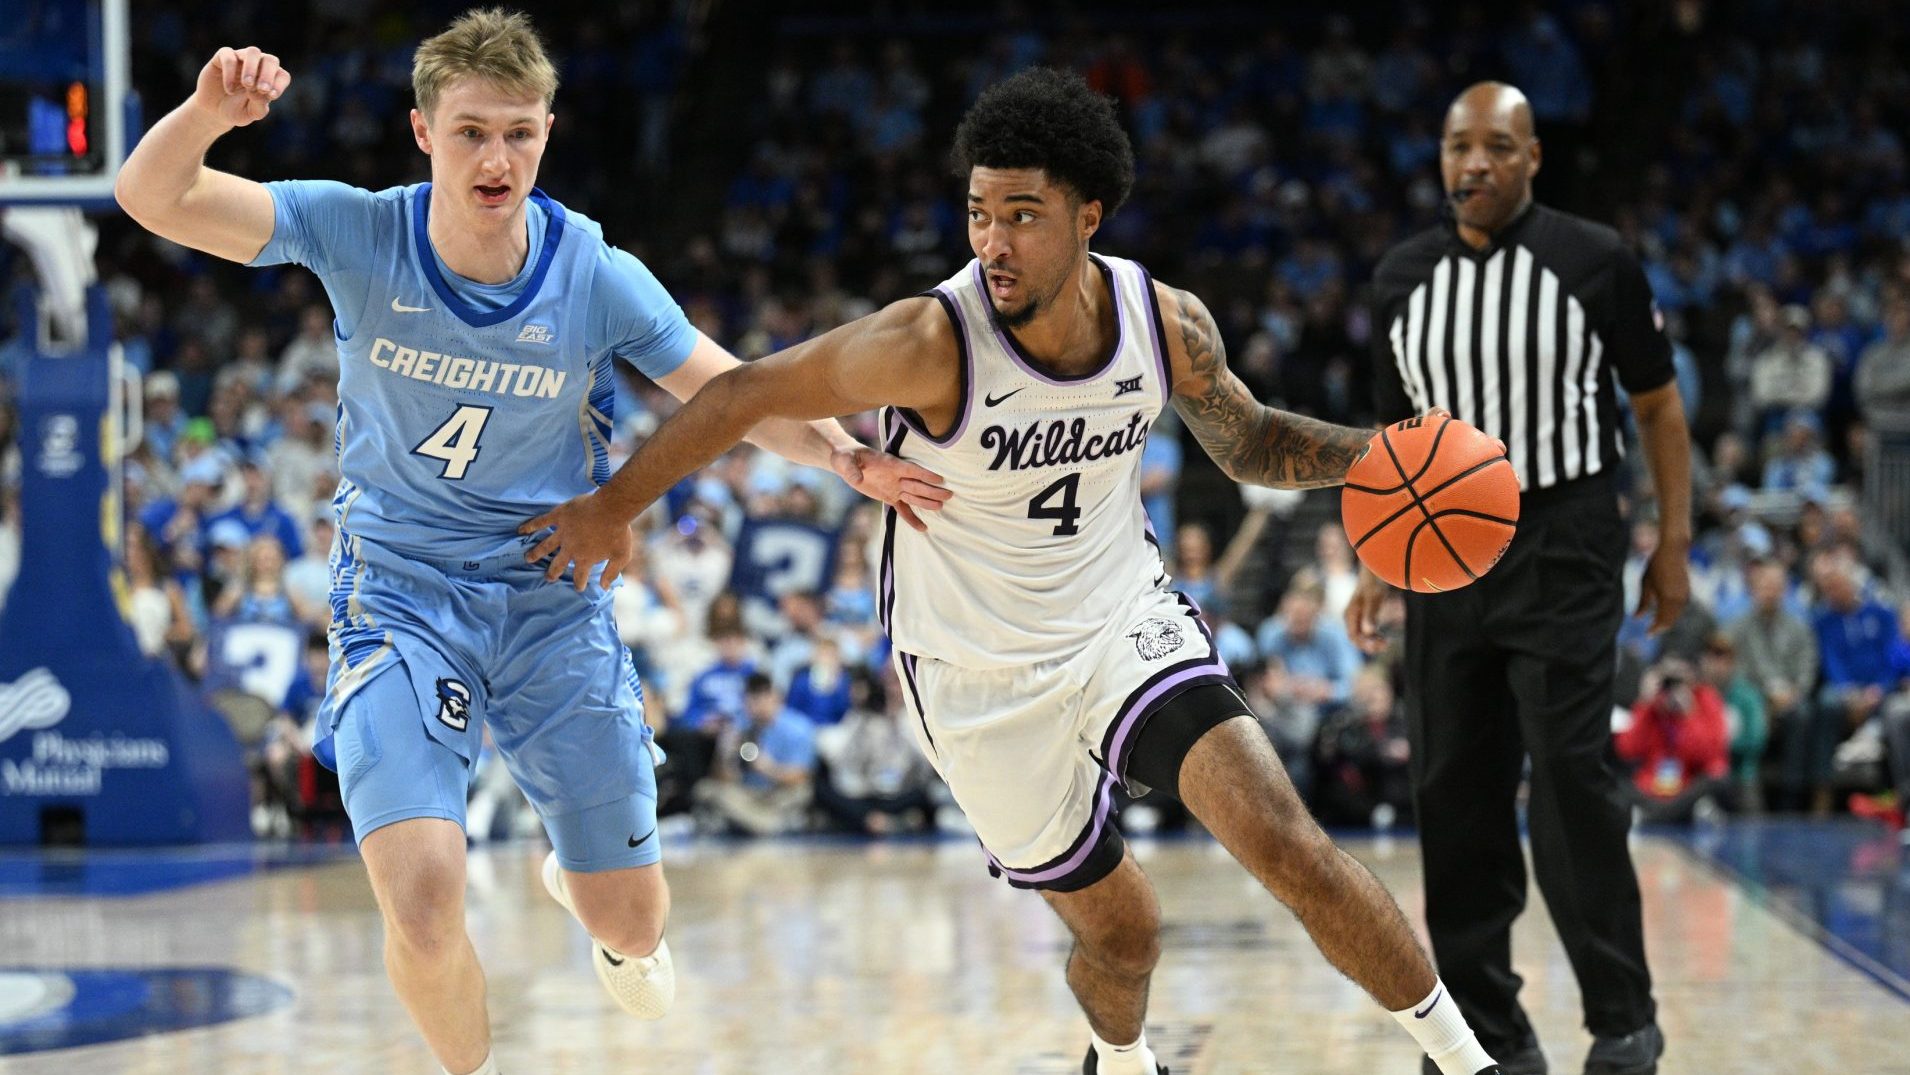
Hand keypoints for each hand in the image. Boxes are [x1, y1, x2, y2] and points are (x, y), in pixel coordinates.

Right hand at [194, 46, 289, 127]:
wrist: (213, 110)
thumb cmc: (237, 110)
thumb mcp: (251, 113)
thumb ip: (260, 105)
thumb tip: (261, 92)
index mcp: (269, 79)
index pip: (282, 75)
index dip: (280, 84)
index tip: (272, 96)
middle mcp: (258, 65)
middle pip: (271, 60)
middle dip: (268, 74)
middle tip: (261, 89)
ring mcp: (241, 59)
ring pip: (253, 52)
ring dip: (253, 68)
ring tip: (248, 85)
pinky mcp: (222, 57)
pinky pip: (229, 56)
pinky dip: (230, 73)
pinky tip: (230, 89)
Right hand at [520, 491, 634, 591]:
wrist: (612, 509)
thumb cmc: (619, 533)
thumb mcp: (621, 556)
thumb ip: (611, 573)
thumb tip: (604, 588)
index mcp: (585, 559)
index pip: (580, 575)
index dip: (579, 582)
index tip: (579, 587)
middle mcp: (570, 549)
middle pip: (558, 564)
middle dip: (553, 573)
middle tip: (549, 578)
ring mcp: (562, 533)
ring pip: (545, 546)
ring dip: (536, 553)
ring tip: (528, 558)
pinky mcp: (559, 516)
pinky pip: (541, 522)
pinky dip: (530, 526)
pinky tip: (521, 530)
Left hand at [831, 446, 950, 531]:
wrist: (847, 462)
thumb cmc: (848, 457)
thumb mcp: (846, 461)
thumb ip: (852, 470)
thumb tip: (857, 479)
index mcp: (889, 465)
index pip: (910, 470)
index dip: (924, 474)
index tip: (939, 479)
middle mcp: (896, 477)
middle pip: (917, 484)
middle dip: (932, 490)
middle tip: (949, 495)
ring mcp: (894, 487)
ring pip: (914, 496)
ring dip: (927, 502)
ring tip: (941, 507)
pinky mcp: (890, 497)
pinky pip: (903, 509)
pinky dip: (912, 519)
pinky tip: (922, 528)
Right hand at [1345, 565, 1392, 653]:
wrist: (1374, 572)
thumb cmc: (1374, 584)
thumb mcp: (1373, 599)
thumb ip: (1370, 615)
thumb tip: (1368, 631)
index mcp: (1350, 615)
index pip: (1354, 636)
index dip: (1366, 644)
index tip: (1381, 644)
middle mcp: (1351, 618)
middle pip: (1356, 638)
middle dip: (1369, 644)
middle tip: (1386, 645)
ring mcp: (1356, 618)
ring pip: (1362, 636)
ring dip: (1372, 642)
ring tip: (1386, 643)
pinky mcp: (1364, 616)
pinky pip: (1366, 632)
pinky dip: (1374, 637)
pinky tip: (1384, 638)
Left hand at [1637, 543, 1689, 634]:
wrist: (1673, 548)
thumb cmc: (1655, 564)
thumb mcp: (1646, 583)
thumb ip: (1643, 602)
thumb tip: (1637, 617)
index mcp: (1668, 597)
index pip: (1663, 620)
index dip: (1656, 629)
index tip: (1648, 635)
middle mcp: (1679, 598)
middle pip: (1671, 619)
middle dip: (1661, 626)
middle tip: (1651, 632)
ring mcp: (1685, 594)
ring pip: (1676, 614)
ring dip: (1667, 620)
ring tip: (1657, 625)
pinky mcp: (1687, 590)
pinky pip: (1680, 607)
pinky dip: (1672, 613)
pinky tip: (1665, 613)